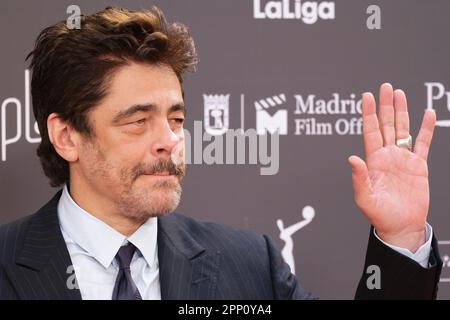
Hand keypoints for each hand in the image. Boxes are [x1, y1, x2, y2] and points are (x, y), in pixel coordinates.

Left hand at [349, 83, 435, 252]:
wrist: (401, 226)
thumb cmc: (380, 215)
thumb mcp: (365, 198)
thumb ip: (359, 178)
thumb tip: (352, 158)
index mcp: (373, 161)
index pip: (369, 131)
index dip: (368, 114)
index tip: (366, 97)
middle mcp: (387, 156)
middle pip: (386, 125)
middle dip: (385, 106)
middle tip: (385, 87)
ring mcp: (402, 159)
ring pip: (402, 129)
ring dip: (401, 112)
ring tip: (399, 93)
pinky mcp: (418, 166)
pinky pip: (423, 143)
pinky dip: (425, 129)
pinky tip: (427, 114)